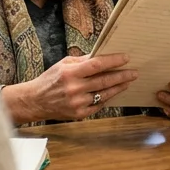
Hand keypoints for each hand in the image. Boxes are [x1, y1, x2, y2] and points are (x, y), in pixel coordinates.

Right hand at [4, 53, 137, 123]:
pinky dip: (107, 98)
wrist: (35, 101)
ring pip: (104, 94)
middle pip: (104, 81)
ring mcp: (78, 103)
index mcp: (70, 73)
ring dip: (118, 88)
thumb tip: (101, 55)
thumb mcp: (63, 64)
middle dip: (122, 76)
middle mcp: (75, 89)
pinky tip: (113, 92)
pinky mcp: (79, 114)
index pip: (96, 65)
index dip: (113, 61)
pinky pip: (98, 105)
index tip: (125, 58)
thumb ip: (82, 61)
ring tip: (128, 82)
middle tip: (134, 72)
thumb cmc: (50, 80)